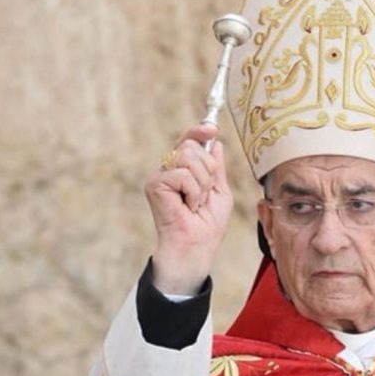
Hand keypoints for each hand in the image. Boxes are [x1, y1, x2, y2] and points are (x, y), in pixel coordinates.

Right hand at [144, 124, 232, 294]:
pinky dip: (193, 192)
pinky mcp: (154, 184)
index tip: (212, 129)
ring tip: (196, 202)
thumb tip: (216, 143)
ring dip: (202, 183)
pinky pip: (182, 174)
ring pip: (189, 157)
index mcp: (183, 170)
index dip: (199, 131)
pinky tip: (188, 207)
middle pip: (191, 145)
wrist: (196, 246)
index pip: (188, 141)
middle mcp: (169, 170)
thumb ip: (216, 167)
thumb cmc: (207, 225)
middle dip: (208, 169)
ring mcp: (160, 176)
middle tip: (205, 193)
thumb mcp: (219, 191)